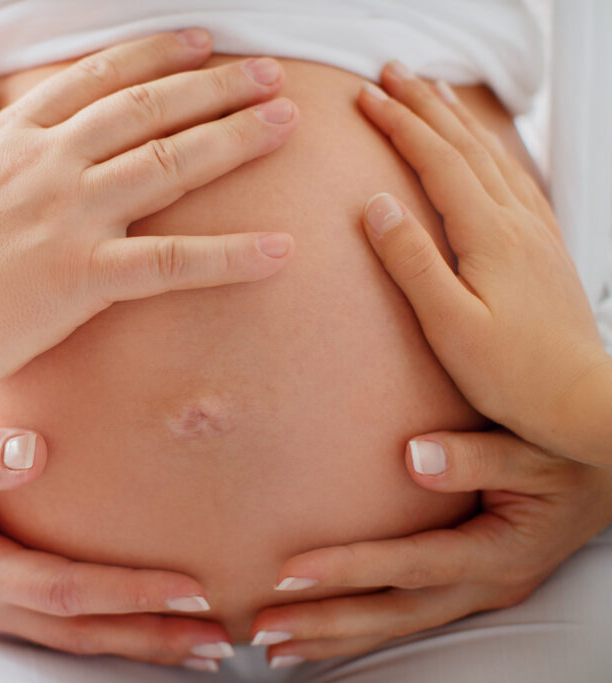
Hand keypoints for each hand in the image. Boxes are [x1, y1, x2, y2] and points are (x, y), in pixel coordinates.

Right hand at [0, 30, 299, 402]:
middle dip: (215, 85)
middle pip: (148, 108)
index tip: (203, 44)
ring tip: (289, 122)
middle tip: (269, 76)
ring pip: (170, 164)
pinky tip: (282, 249)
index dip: (157, 56)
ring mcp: (68, 216)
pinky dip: (232, 255)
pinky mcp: (80, 276)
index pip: (97, 79)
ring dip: (236, 138)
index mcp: (12, 137)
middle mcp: (48, 163)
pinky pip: (172, 261)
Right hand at [0, 416, 234, 671]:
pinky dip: (115, 628)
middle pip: (80, 632)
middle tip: (219, 638)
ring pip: (77, 639)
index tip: (188, 589)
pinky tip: (154, 625)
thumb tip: (33, 450)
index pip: (62, 591)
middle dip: (151, 637)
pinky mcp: (4, 604)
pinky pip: (66, 626)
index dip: (126, 593)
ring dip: (142, 644)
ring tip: (205, 646)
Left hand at [249, 429, 611, 666]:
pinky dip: (358, 629)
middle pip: (392, 614)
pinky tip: (317, 635)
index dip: (350, 569)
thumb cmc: (570, 457)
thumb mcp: (538, 451)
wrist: (607, 480)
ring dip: (333, 638)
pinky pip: (403, 616)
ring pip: (394, 625)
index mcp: (497, 551)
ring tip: (273, 648)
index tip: (287, 571)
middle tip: (262, 630)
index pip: (411, 566)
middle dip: (325, 624)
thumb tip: (414, 455)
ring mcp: (473, 593)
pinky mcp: (463, 589)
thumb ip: (481, 456)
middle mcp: (482, 584)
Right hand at [356, 62, 611, 465]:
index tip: (367, 98)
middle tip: (393, 74)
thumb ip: (412, 262)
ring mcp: (535, 232)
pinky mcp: (544, 249)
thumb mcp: (449, 325)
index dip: (400, 124)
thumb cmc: (514, 375)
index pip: (437, 161)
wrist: (581, 399)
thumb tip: (376, 206)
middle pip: (466, 145)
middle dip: (425, 104)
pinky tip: (484, 153)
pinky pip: (514, 179)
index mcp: (489, 235)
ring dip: (457, 120)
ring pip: (492, 156)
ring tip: (434, 94)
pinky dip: (490, 150)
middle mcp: (516, 222)